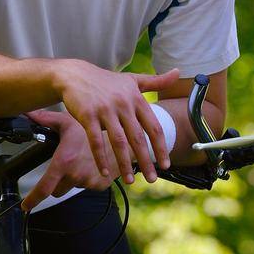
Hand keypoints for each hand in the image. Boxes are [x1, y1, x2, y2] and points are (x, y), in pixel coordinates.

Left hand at [20, 109, 113, 211]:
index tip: (25, 205)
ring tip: (80, 161)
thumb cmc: (94, 129)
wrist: (122, 139)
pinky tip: (90, 165)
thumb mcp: (67, 122)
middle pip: (56, 191)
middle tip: (62, 168)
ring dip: (72, 179)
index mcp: (64, 162)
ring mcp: (88, 182)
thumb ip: (45, 119)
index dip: (32, 199)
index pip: (44, 188)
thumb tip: (28, 113)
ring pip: (71, 187)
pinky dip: (86, 179)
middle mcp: (75, 175)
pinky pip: (86, 187)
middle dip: (55, 183)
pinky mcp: (99, 186)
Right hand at [54, 61, 180, 183]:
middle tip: (152, 179)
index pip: (153, 127)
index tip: (165, 165)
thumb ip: (156, 81)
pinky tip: (105, 172)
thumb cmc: (106, 81)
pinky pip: (96, 141)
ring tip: (130, 180)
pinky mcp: (88, 115)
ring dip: (125, 163)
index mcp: (136, 98)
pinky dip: (101, 158)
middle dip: (146, 161)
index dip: (160, 147)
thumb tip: (178, 73)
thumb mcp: (132, 79)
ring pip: (118, 142)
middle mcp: (123, 104)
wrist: (75, 75)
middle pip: (138, 138)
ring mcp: (105, 110)